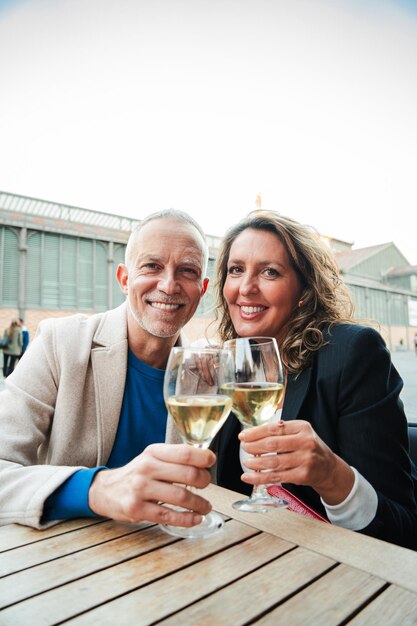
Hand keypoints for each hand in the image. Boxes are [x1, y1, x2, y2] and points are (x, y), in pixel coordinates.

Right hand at [88, 443, 215, 524]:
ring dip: (200, 504)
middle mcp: (146, 468)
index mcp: (153, 452)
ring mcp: (140, 489)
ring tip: (205, 506)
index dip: (204, 458)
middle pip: (188, 474)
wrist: (106, 490)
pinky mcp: (136, 509)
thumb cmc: (136, 473)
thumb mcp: (152, 457)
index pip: (185, 452)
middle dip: (205, 481)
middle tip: (207, 486)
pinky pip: (169, 516)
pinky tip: (195, 518)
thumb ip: (175, 458)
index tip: (212, 462)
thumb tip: (206, 461)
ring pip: (181, 496)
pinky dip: (187, 519)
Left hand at [238, 419, 354, 504]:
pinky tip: (248, 477)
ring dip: (255, 463)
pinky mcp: (302, 476)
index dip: (255, 432)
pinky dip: (259, 478)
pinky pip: (276, 477)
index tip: (243, 436)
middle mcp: (305, 442)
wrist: (328, 468)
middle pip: (272, 444)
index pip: (274, 428)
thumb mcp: (300, 433)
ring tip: (246, 462)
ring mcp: (305, 460)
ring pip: (273, 462)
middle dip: (253, 446)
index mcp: (302, 427)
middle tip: (244, 447)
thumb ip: (281, 431)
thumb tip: (253, 434)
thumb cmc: (309, 448)